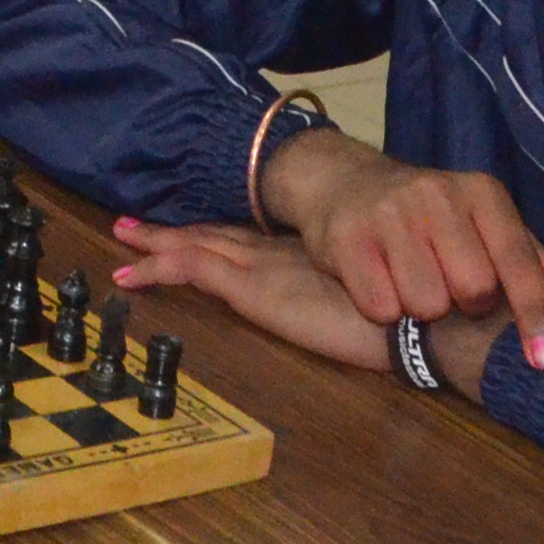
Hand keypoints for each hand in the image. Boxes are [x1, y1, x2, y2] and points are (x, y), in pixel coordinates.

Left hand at [104, 220, 404, 370]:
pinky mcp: (254, 289)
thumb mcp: (371, 299)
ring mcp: (262, 267)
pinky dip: (158, 268)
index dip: (211, 233)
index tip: (185, 230)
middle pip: (212, 236)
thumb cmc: (409, 315)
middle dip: (173, 232)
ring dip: (155, 244)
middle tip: (133, 225)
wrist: (422, 319)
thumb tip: (357, 309)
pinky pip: (193, 269)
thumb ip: (351, 295)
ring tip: (121, 239)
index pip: (244, 240)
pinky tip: (131, 274)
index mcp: (302, 256)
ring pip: (195, 246)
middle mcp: (276, 253)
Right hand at [250, 134, 543, 365]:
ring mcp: (391, 214)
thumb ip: (542, 270)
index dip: (535, 313)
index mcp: (484, 194)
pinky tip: (380, 283)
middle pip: (473, 290)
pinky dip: (384, 309)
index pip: (519, 260)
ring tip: (410, 281)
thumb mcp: (489, 228)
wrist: (345, 183)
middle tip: (448, 287)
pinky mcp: (347, 237)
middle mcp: (439, 195)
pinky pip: (381, 306)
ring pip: (426, 303)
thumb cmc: (432, 217)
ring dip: (421, 309)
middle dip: (464, 304)